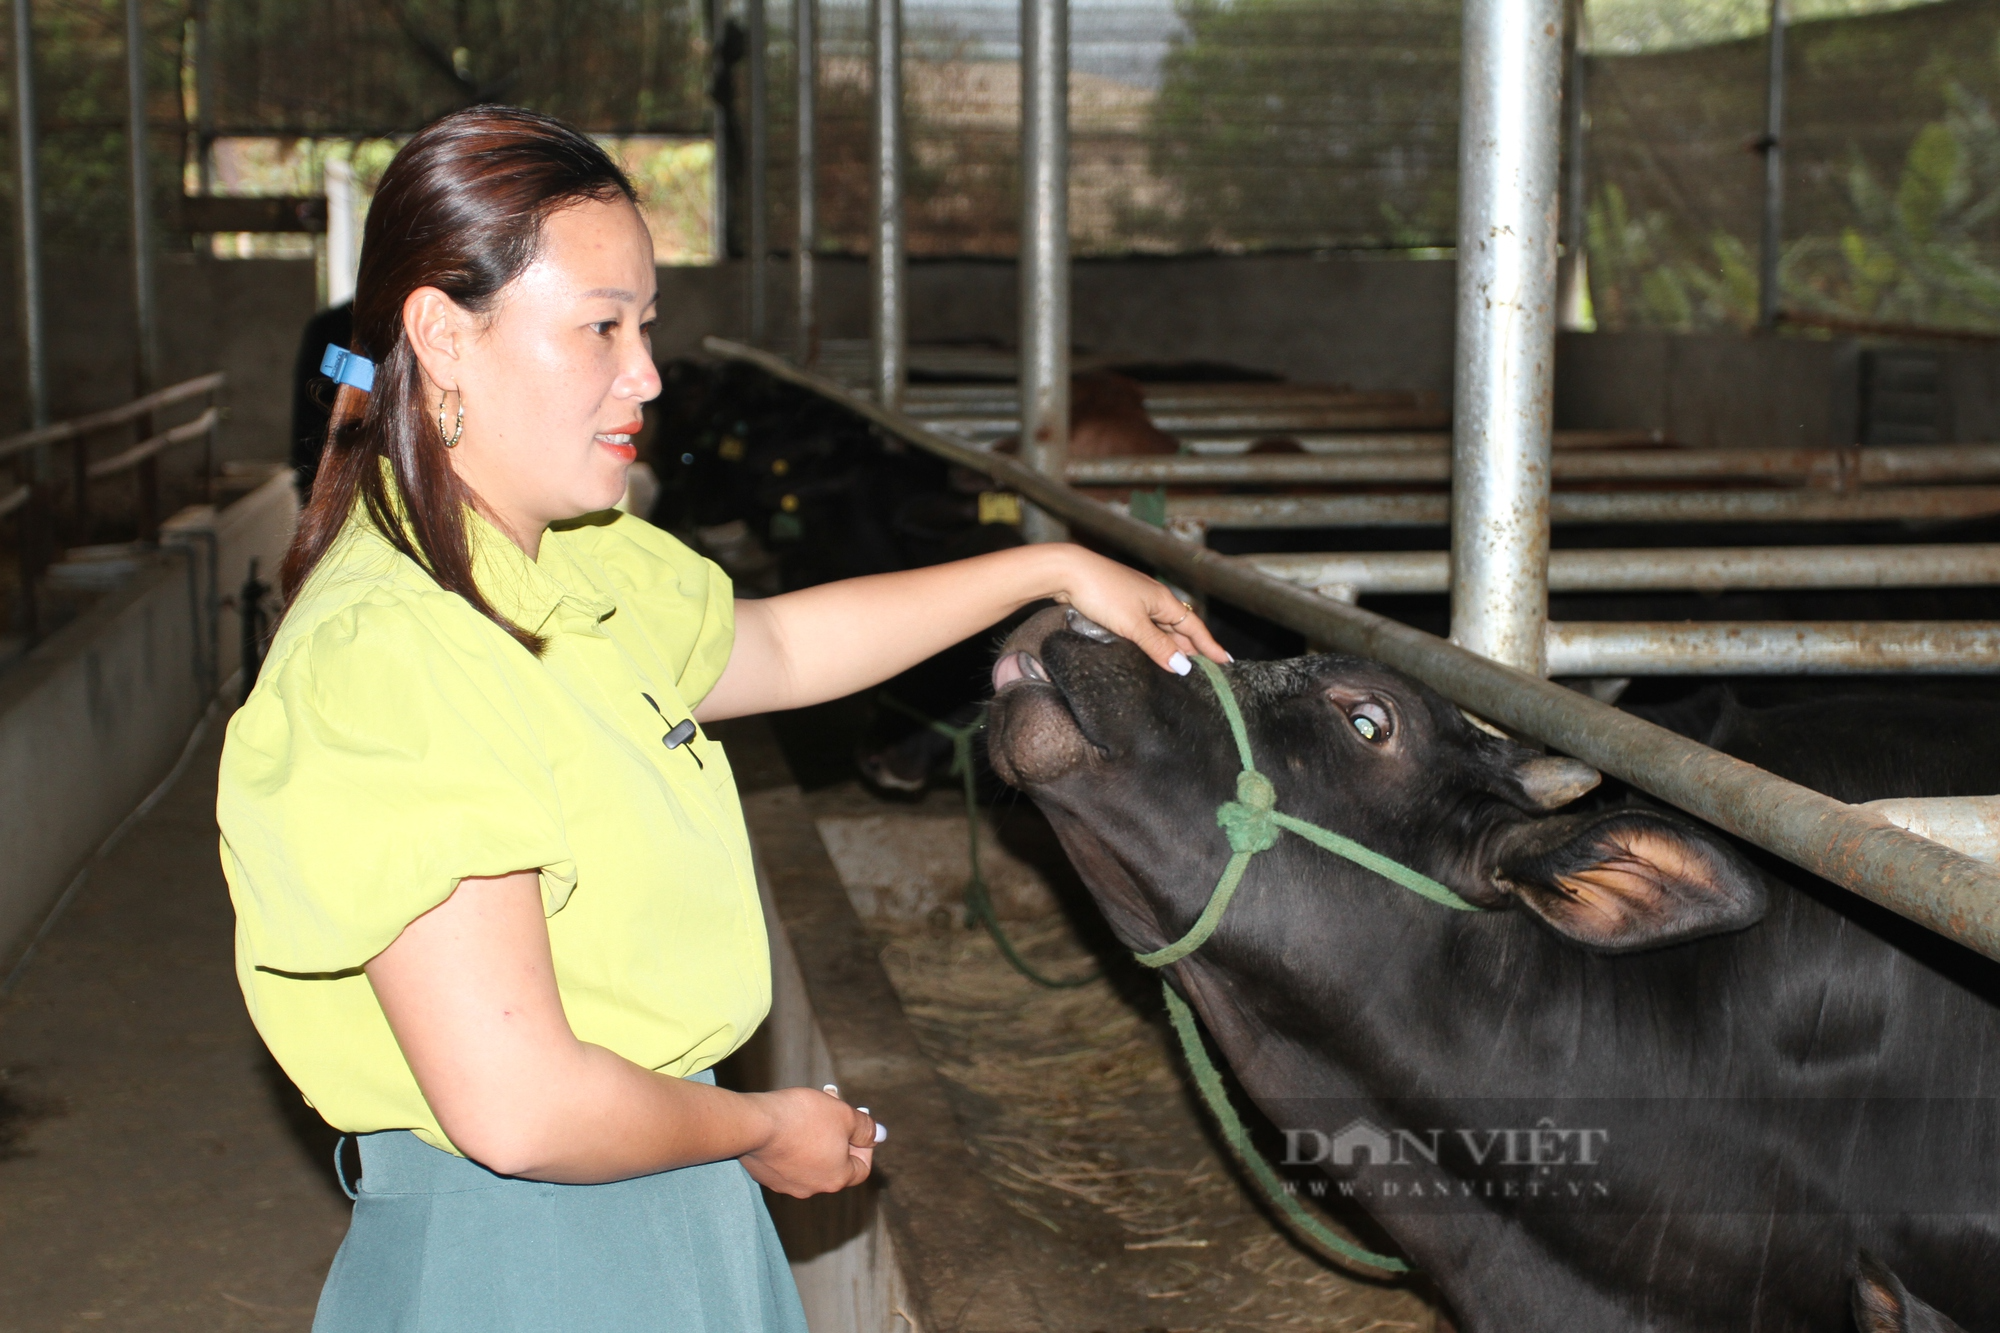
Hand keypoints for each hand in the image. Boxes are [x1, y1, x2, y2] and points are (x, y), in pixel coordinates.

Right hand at [739, 1086, 876, 1197]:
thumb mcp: (844, 1115)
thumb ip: (865, 1128)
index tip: (857, 1125)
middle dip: (837, 1136)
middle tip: (833, 1111)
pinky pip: (785, 1161)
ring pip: (809, 1161)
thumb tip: (879, 1136)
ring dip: (814, 1139)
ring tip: (808, 1112)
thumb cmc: (804, 1117)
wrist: (755, 1124)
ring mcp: (786, 1185)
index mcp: (836, 1178)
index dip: (864, 1145)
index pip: (861, 1168)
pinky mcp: (764, 1176)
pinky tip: (785, 1124)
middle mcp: (812, 1188)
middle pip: (834, 1164)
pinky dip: (790, 1145)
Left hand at [1046, 545, 1230, 674]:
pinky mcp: (1116, 605)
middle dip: (1193, 648)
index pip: (1194, 627)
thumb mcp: (1133, 624)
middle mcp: (1152, 599)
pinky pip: (1143, 627)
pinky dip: (1151, 641)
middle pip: (1179, 628)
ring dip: (1171, 646)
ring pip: (1160, 628)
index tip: (1225, 661)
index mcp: (1162, 600)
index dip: (1210, 646)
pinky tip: (1148, 652)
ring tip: (1181, 666)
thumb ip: (1157, 646)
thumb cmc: (1101, 592)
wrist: (1066, 572)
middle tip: (1206, 670)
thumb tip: (1183, 666)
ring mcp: (1134, 601)